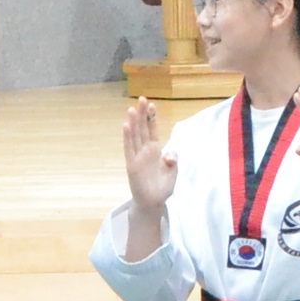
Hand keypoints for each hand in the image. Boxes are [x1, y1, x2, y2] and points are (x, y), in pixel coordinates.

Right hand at [121, 99, 175, 215]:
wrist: (153, 202)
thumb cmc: (162, 186)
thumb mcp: (173, 171)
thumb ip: (172, 160)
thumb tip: (169, 154)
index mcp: (155, 150)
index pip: (153, 130)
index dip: (152, 118)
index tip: (152, 104)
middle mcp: (145, 150)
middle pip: (143, 129)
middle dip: (142, 114)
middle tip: (141, 98)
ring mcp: (137, 156)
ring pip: (134, 136)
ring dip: (133, 122)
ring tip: (132, 109)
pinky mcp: (131, 164)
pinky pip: (129, 149)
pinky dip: (127, 137)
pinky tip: (126, 126)